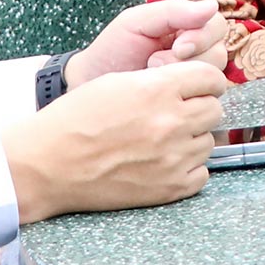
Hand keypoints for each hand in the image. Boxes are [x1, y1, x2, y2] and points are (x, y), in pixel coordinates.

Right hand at [1, 61, 226, 222]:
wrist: (49, 163)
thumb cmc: (76, 119)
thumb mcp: (118, 81)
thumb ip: (160, 79)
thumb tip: (190, 81)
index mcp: (158, 89)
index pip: (210, 76)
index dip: (205, 79)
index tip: (200, 84)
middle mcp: (170, 122)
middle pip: (215, 108)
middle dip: (201, 106)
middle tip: (181, 111)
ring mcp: (172, 158)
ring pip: (209, 141)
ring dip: (193, 137)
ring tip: (166, 138)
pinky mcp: (168, 188)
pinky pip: (202, 173)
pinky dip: (190, 167)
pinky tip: (167, 160)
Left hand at [68, 0, 228, 86]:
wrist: (91, 85)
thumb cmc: (112, 51)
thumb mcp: (136, 22)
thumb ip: (173, 11)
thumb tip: (211, 6)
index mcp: (186, 26)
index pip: (216, 25)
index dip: (203, 37)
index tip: (179, 48)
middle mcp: (196, 51)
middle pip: (219, 53)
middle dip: (189, 61)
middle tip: (155, 62)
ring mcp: (192, 78)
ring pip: (214, 77)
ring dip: (183, 78)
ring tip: (153, 76)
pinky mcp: (186, 100)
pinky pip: (203, 100)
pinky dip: (183, 96)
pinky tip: (161, 94)